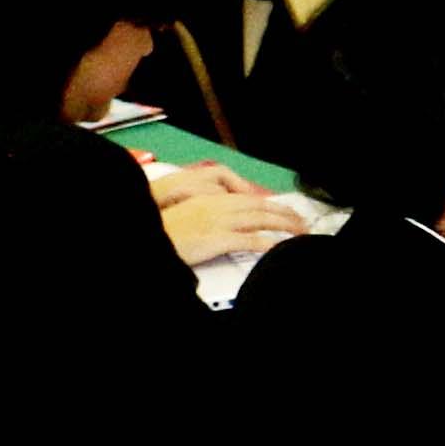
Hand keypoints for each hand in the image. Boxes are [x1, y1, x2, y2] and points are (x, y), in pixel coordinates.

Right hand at [146, 165, 298, 264]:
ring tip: (298, 232)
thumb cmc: (164, 231)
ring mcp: (217, 221)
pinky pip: (248, 240)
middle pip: (259, 206)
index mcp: (209, 198)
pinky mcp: (215, 238)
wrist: (144, 239)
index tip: (283, 212)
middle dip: (283, 214)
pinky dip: (267, 243)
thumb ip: (208, 212)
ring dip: (283, 226)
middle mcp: (216, 205)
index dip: (270, 205)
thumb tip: (228, 220)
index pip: (248, 198)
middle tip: (300, 223)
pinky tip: (277, 247)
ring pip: (259, 220)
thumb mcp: (187, 214)